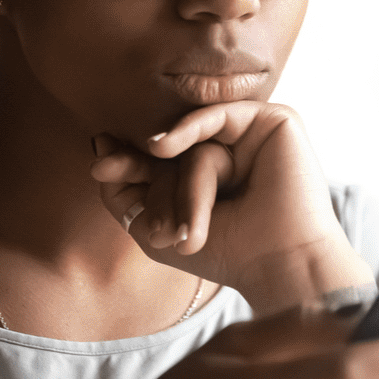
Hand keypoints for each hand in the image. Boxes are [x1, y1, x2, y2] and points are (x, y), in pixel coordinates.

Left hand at [89, 102, 369, 303]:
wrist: (279, 264)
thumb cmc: (226, 254)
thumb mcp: (155, 229)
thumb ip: (123, 192)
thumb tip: (99, 142)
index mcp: (212, 175)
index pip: (162, 158)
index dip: (128, 161)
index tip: (99, 168)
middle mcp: (233, 151)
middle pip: (174, 147)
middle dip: (143, 171)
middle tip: (113, 179)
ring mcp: (254, 135)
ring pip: (196, 141)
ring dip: (180, 185)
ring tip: (179, 232)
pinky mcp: (275, 121)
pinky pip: (219, 114)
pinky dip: (188, 128)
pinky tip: (161, 146)